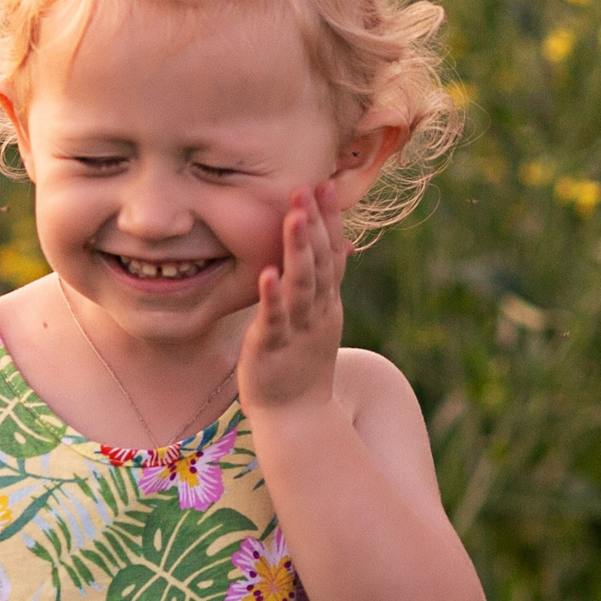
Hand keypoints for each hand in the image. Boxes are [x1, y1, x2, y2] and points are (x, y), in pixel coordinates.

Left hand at [238, 180, 348, 413]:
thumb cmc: (301, 364)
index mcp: (327, 303)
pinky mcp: (272, 348)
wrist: (297, 416)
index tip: (325, 184)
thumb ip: (321, 285)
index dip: (330, 220)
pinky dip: (272, 296)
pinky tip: (267, 274)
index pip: (333, 254)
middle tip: (308, 187)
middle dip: (315, 224)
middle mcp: (317, 312)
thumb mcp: (318, 319)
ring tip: (294, 217)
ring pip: (302, 285)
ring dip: (298, 250)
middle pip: (320, 262)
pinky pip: (274, 319)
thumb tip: (332, 248)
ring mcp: (297, 329)